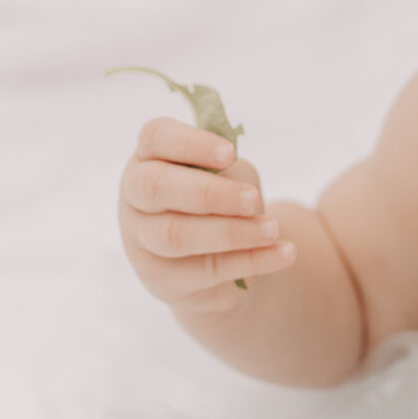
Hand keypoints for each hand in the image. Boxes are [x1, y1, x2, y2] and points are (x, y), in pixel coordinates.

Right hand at [118, 116, 296, 311]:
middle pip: (156, 187)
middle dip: (209, 192)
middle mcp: (134, 199)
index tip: (230, 153)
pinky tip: (283, 253)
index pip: (154, 137)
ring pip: (176, 235)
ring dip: (231, 232)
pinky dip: (250, 261)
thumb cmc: (221, 202)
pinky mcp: (163, 280)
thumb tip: (238, 187)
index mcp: (148, 158)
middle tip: (253, 198)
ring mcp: (141, 242)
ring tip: (272, 229)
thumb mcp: (228, 177)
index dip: (190, 143)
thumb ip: (227, 172)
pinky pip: (205, 271)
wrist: (219, 262)